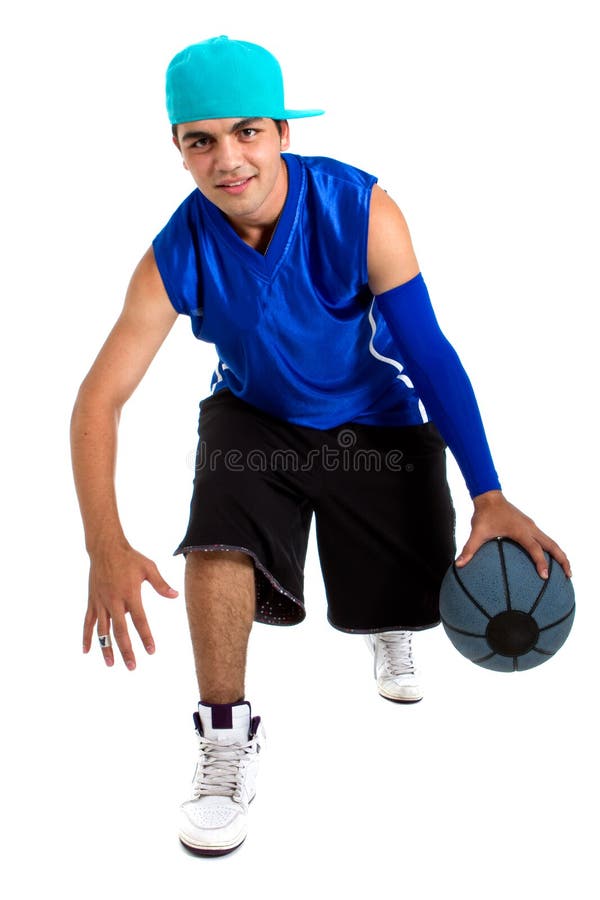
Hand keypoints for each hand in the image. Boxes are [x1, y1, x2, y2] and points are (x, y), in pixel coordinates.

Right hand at [83, 543, 178, 668]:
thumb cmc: (130, 558)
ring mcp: (101, 602)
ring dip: (106, 648)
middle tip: (132, 666)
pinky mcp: (92, 601)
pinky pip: (88, 622)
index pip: (139, 621)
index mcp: (130, 594)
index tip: (151, 651)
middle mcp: (114, 601)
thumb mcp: (148, 567)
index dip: (146, 637)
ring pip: (102, 630)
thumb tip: (175, 595)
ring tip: (111, 664)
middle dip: (126, 650)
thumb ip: (161, 584)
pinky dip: (87, 637)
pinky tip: (87, 651)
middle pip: (120, 631)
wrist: (105, 548)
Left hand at [455, 490, 571, 579]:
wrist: (489, 496)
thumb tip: (458, 565)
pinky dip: (551, 549)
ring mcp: (532, 526)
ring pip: (551, 542)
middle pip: (553, 545)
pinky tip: (548, 560)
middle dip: (562, 560)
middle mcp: (530, 528)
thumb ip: (469, 549)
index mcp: (520, 531)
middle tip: (568, 576)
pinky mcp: (530, 526)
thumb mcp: (477, 532)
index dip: (541, 563)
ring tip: (565, 571)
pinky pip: (544, 539)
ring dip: (559, 555)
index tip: (545, 577)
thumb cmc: (484, 515)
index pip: (535, 549)